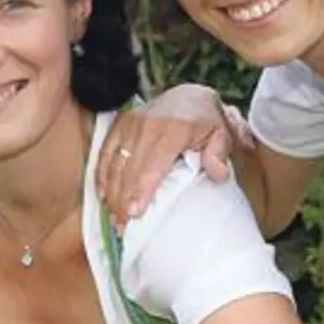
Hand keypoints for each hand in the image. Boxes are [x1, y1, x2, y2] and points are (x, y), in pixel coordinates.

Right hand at [99, 84, 245, 225]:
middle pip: (130, 169)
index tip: (135, 214)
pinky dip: (102, 175)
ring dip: (112, 193)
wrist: (188, 96)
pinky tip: (103, 195)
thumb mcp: (221, 133)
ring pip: (115, 163)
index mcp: (173, 129)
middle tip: (121, 226)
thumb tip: (218, 175)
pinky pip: (105, 152)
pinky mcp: (119, 124)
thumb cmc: (205, 121)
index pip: (153, 165)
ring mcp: (130, 124)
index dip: (141, 191)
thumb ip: (219, 154)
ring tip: (113, 218)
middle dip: (123, 200)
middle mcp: (147, 125)